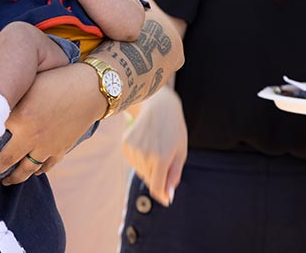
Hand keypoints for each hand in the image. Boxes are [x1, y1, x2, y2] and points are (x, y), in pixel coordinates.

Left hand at [0, 64, 104, 184]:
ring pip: (25, 170)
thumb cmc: (55, 80)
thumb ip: (8, 98)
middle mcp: (30, 135)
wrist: (88, 90)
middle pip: (4, 160)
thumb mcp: (27, 84)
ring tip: (3, 180)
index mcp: (18, 117)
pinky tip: (30, 172)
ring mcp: (46, 146)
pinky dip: (35, 171)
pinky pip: (44, 167)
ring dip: (12, 177)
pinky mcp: (60, 150)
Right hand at [122, 86, 186, 205]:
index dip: (162, 196)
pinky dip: (140, 159)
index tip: (167, 199)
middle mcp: (145, 155)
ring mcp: (133, 149)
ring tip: (155, 148)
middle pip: (149, 180)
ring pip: (140, 171)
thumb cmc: (174, 130)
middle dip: (158, 176)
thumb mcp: (181, 153)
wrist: (157, 106)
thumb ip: (174, 176)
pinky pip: (133, 162)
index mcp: (162, 158)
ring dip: (149, 166)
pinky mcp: (125, 144)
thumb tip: (167, 197)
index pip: (157, 188)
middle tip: (166, 158)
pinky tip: (146, 144)